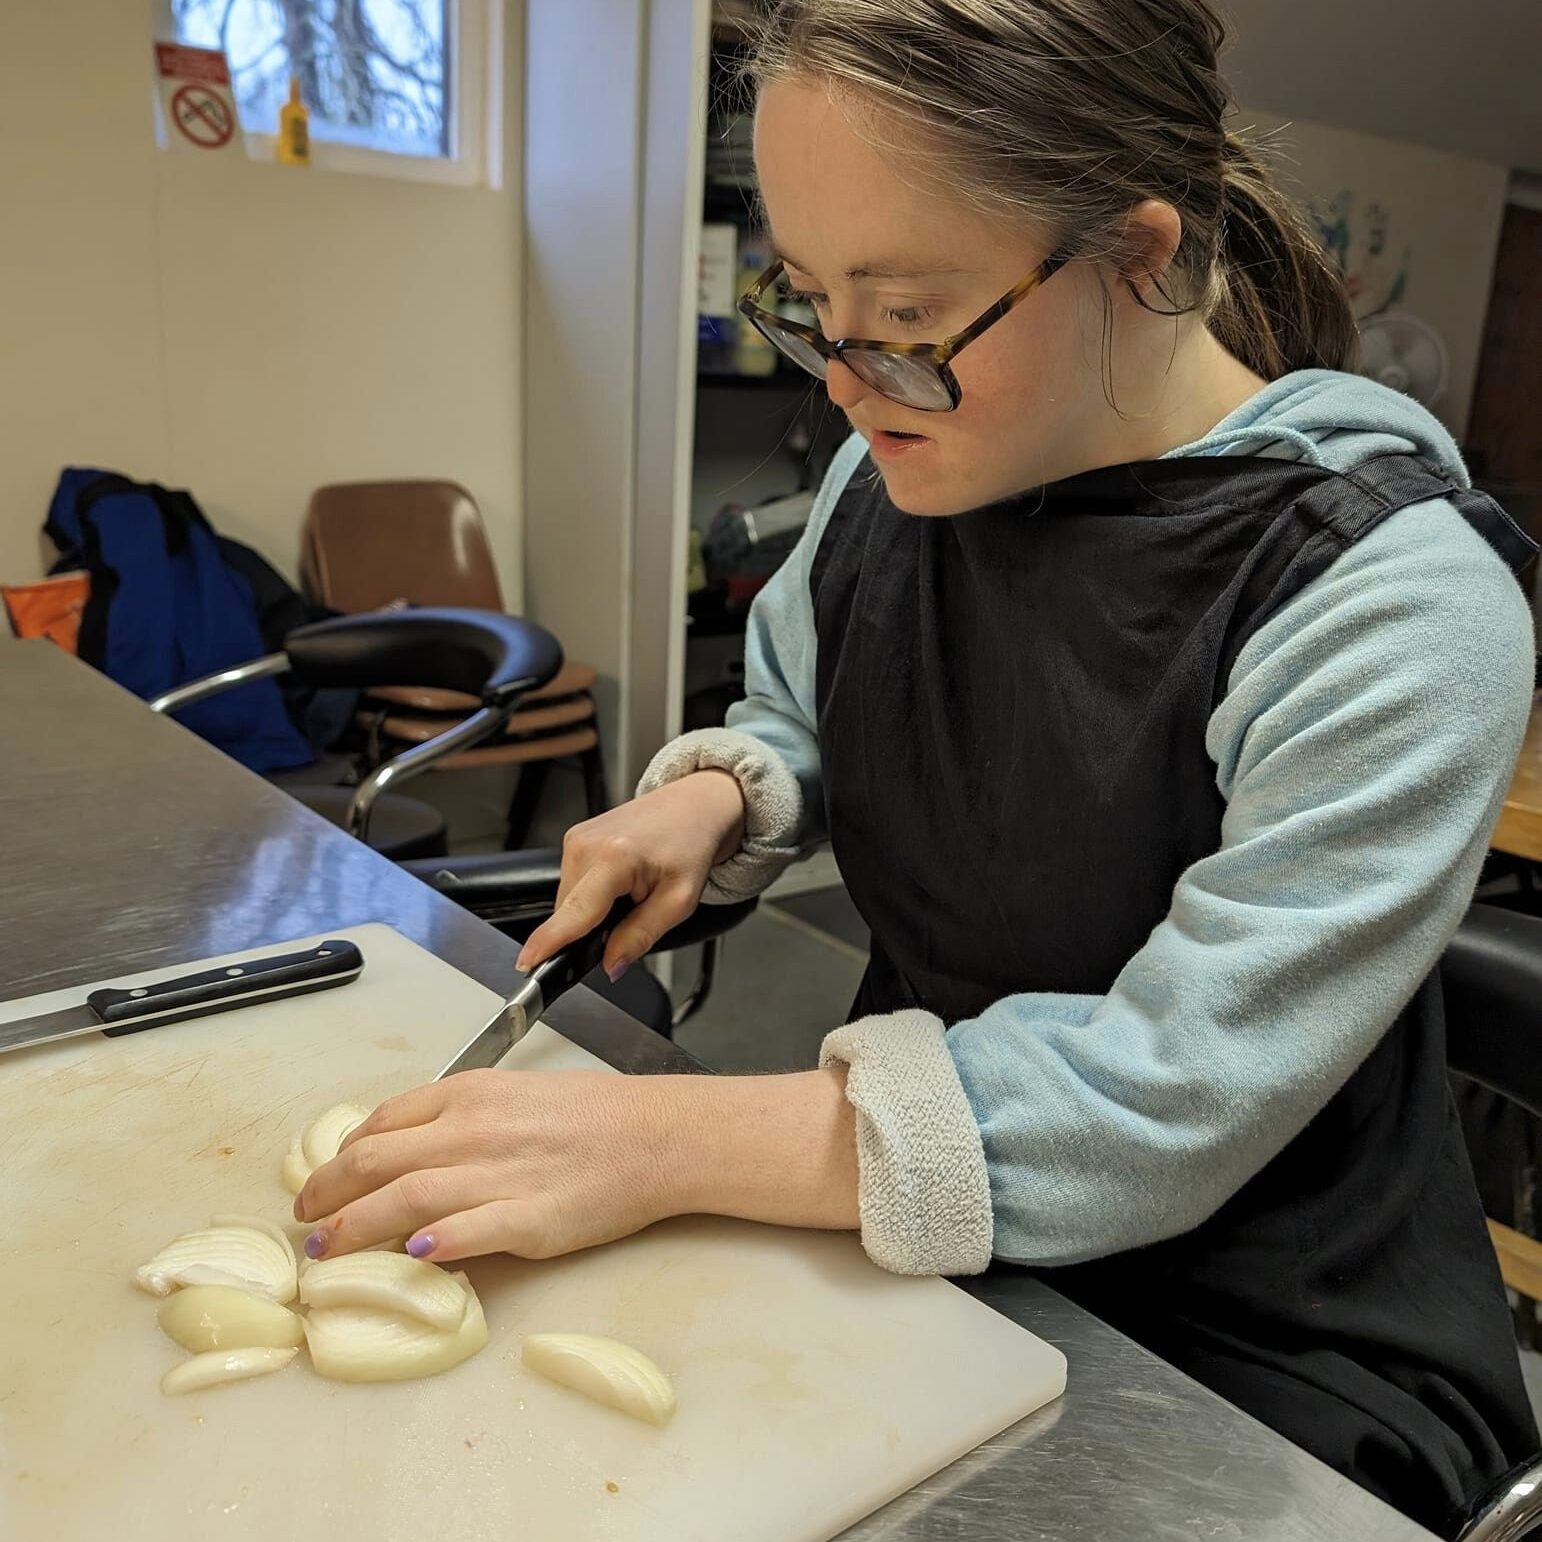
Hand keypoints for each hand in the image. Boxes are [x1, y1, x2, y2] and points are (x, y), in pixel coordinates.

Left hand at [293, 1068, 685, 1263]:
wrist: (656, 1135)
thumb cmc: (595, 1113)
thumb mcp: (519, 1092)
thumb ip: (463, 1116)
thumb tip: (413, 1150)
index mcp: (471, 1094)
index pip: (383, 1123)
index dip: (340, 1156)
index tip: (324, 1180)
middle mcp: (474, 1131)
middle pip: (376, 1162)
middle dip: (327, 1194)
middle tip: (307, 1221)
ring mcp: (498, 1176)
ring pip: (403, 1200)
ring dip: (353, 1229)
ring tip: (325, 1252)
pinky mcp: (527, 1220)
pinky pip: (464, 1233)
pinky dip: (428, 1245)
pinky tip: (407, 1258)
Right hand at [517, 770, 745, 976]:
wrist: (693, 806)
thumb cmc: (691, 845)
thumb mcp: (679, 901)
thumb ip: (641, 936)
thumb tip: (610, 965)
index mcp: (615, 857)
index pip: (575, 911)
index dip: (549, 942)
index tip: (527, 963)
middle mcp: (587, 844)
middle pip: (569, 912)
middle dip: (592, 929)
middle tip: (634, 913)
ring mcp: (577, 838)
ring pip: (569, 901)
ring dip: (593, 910)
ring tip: (632, 891)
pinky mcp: (575, 837)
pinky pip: (573, 884)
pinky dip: (592, 894)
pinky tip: (620, 882)